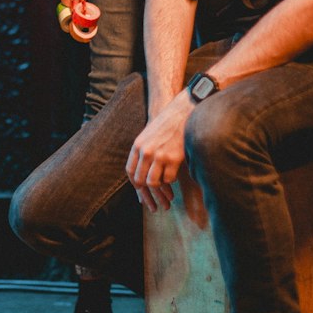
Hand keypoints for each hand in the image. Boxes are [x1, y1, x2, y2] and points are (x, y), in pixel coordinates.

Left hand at [126, 90, 190, 211]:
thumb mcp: (148, 135)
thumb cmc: (167, 124)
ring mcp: (159, 156)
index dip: (134, 184)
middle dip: (146, 192)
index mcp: (138, 145)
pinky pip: (169, 179)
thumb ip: (143, 151)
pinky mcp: (173, 159)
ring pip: (153, 182)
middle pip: (140, 180)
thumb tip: (141, 173)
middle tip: (153, 200)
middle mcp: (146, 151)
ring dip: (159, 189)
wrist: (183, 112)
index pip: (130, 171)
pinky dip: (171, 181)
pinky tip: (174, 178)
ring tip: (166, 193)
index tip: (140, 191)